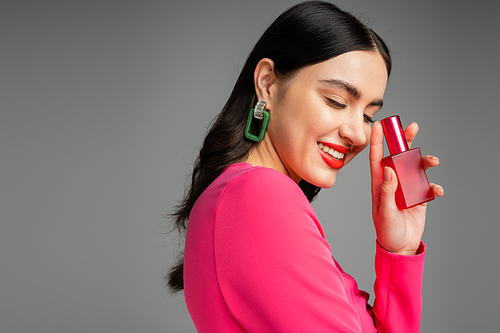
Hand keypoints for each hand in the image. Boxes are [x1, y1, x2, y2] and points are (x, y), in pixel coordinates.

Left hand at [369, 121, 443, 254]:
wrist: (400, 246)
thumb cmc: (386, 230)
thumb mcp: (384, 212)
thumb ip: (387, 192)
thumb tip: (388, 169)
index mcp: (380, 184)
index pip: (377, 159)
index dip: (378, 142)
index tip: (379, 125)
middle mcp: (393, 182)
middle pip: (399, 157)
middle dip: (405, 141)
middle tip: (412, 127)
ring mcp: (407, 188)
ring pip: (416, 168)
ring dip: (425, 161)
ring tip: (433, 161)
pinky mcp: (420, 196)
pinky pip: (429, 186)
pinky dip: (434, 186)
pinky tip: (436, 191)